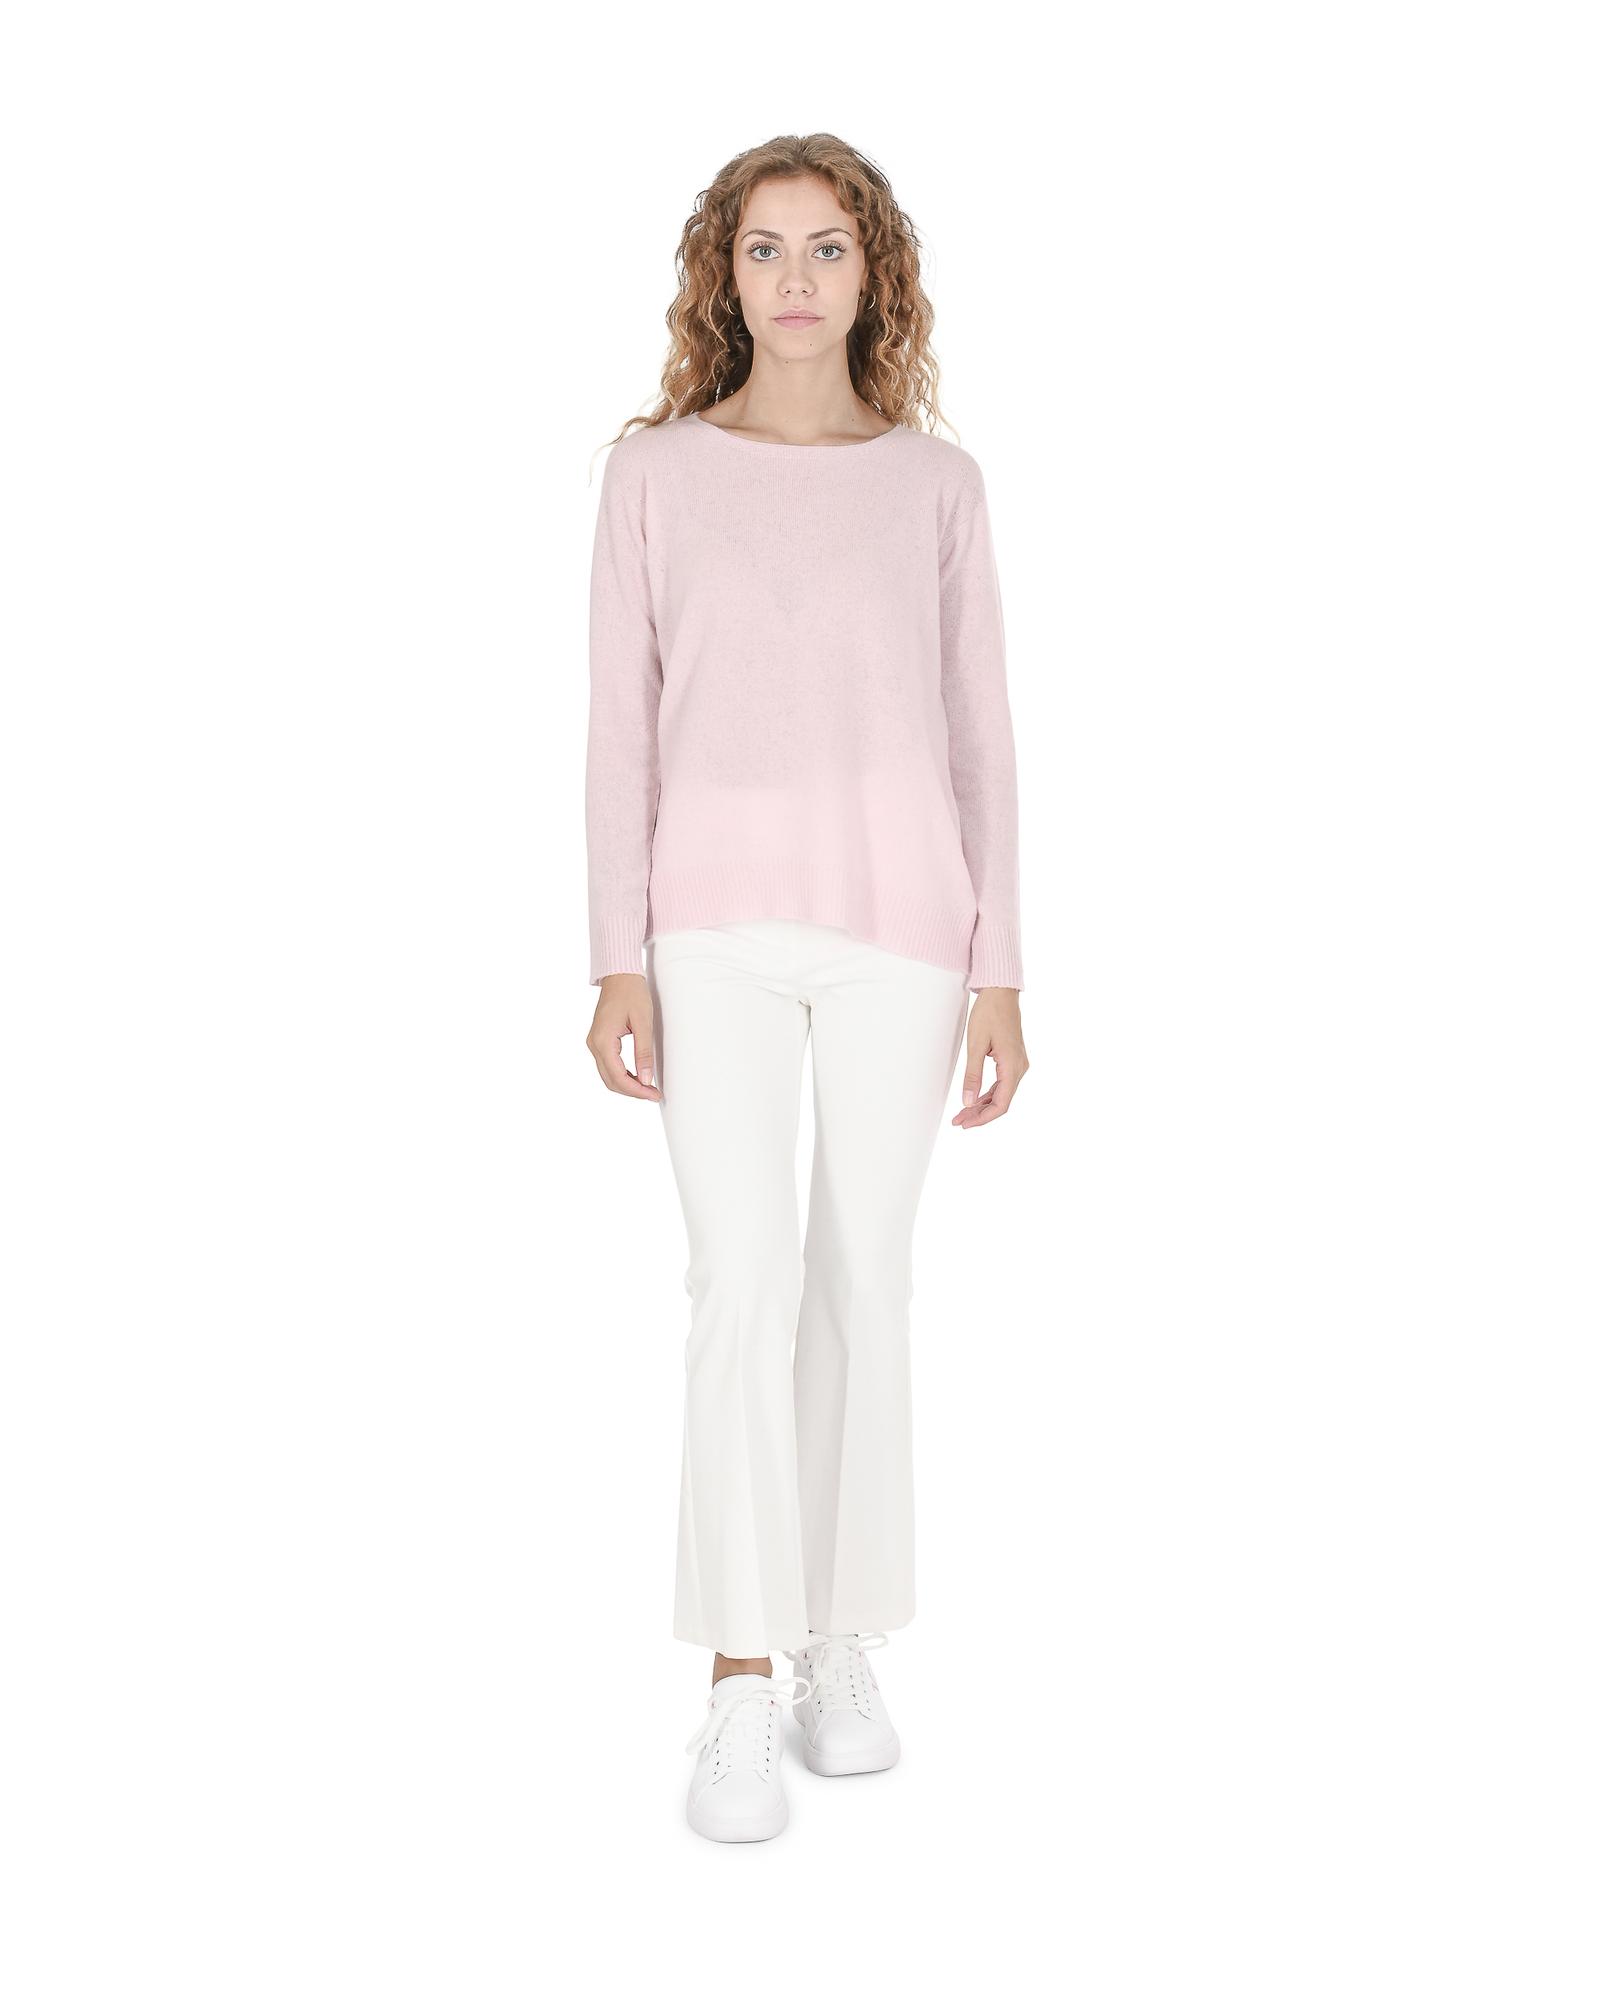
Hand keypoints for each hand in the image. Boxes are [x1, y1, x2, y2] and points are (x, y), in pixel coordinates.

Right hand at [587, 973, 661, 1099]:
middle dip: (632, 1091)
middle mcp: (594, 1044)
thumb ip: (643, 1052)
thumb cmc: (632, 993)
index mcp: (603, 1040)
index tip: (654, 1094)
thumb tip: (646, 1079)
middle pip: (610, 1080)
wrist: (620, 975)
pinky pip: (608, 1066)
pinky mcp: (598, 1041)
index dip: (637, 1090)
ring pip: (608, 1075)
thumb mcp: (643, 1022)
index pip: (618, 1077)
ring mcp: (594, 1043)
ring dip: (627, 1085)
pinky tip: (637, 1076)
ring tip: (648, 1088)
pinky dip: (622, 1075)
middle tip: (654, 1094)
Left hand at [951, 987, 1027, 1127]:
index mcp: (1012, 1066)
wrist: (1001, 992)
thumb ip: (972, 1075)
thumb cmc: (989, 1013)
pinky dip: (988, 1094)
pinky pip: (1002, 1084)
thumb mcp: (976, 1045)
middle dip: (980, 1114)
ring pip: (1002, 1094)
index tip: (965, 1124)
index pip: (1001, 1104)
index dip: (983, 1118)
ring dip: (983, 1105)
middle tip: (958, 1121)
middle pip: (1002, 1102)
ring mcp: (1018, 1064)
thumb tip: (968, 1101)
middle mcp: (1020, 1067)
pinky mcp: (1013, 1060)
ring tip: (963, 1113)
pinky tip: (975, 1099)